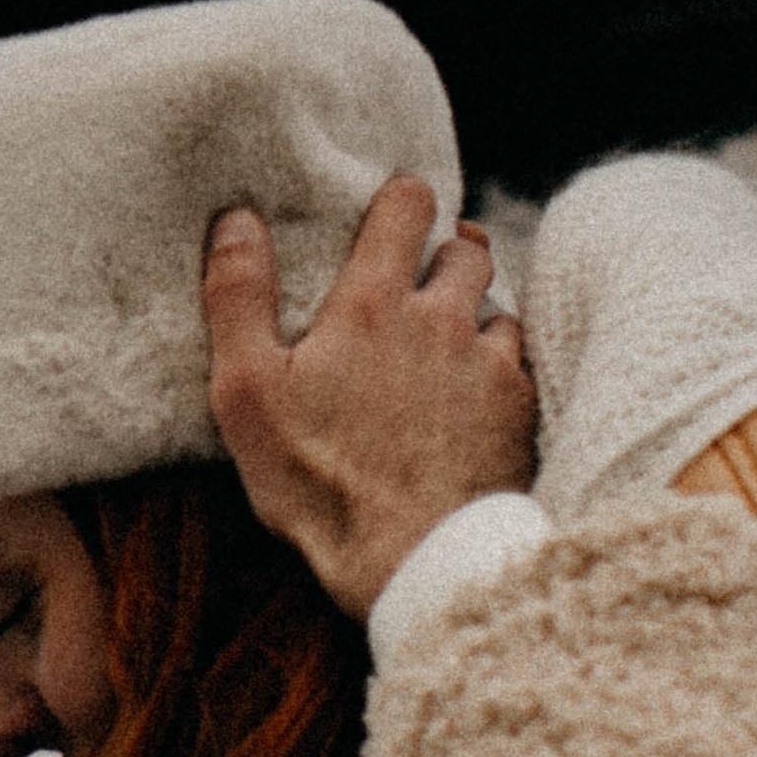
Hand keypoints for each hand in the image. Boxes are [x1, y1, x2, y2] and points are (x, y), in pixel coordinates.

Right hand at [203, 179, 537, 624]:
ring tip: (447, 344)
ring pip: (496, 305)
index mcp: (372, 304)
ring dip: (475, 313)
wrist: (412, 556)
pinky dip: (499, 367)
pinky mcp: (520, 410)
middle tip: (420, 282)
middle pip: (465, 249)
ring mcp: (489, 363)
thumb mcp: (247, 393)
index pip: (406, 206)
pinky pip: (518, 363)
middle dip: (445, 254)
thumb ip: (238, 298)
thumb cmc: (320, 481)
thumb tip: (237, 220)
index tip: (391, 214)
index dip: (401, 199)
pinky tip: (475, 397)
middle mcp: (442, 319)